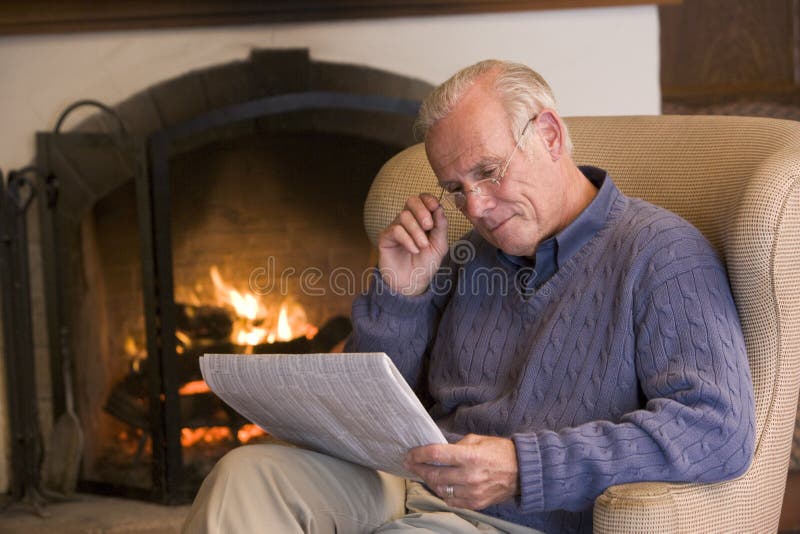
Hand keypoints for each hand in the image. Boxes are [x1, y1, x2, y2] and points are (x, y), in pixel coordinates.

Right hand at [377, 193, 447, 295]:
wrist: (413, 282)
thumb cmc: (426, 263)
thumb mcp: (439, 245)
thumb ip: (441, 226)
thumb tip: (439, 208)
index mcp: (422, 219)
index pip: (423, 200)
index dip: (428, 199)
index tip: (435, 206)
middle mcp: (408, 220)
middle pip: (411, 201)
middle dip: (422, 211)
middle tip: (428, 226)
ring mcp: (396, 228)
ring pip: (404, 216)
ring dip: (416, 231)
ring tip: (422, 246)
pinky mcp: (385, 237)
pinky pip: (396, 230)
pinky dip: (407, 239)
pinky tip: (413, 250)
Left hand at [404, 434, 518, 509]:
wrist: (522, 472)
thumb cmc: (500, 451)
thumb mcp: (478, 440)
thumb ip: (457, 446)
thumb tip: (438, 451)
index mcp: (470, 456)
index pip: (436, 455)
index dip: (419, 454)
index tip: (410, 453)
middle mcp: (469, 476)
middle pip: (434, 475)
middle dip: (418, 468)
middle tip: (410, 463)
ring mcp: (472, 492)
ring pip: (440, 490)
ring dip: (429, 481)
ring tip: (425, 473)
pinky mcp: (476, 503)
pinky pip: (451, 500)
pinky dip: (443, 492)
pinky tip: (441, 484)